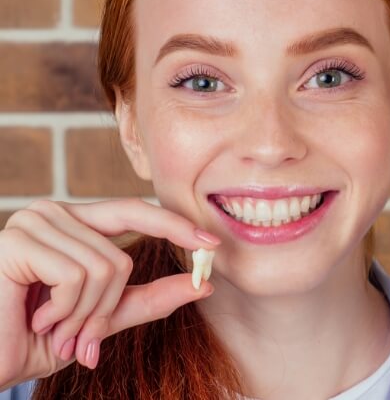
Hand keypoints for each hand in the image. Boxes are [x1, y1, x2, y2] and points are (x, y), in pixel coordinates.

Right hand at [0, 198, 219, 389]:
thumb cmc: (36, 338)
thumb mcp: (101, 318)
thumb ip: (148, 298)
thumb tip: (202, 284)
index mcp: (74, 222)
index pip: (134, 211)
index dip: (173, 225)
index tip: (211, 243)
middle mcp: (54, 212)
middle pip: (122, 256)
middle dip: (106, 309)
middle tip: (81, 338)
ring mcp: (35, 222)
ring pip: (104, 268)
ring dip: (83, 317)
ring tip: (52, 328)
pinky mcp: (19, 241)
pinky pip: (77, 276)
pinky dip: (66, 311)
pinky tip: (36, 318)